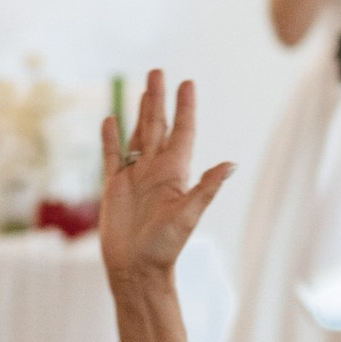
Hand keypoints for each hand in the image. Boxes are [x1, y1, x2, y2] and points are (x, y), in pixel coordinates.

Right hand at [100, 73, 232, 291]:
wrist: (136, 269)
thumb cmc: (165, 247)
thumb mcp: (188, 216)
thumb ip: (206, 188)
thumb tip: (231, 165)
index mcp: (175, 173)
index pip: (182, 132)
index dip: (184, 108)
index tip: (186, 83)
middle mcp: (156, 170)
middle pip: (158, 126)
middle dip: (158, 100)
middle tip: (158, 72)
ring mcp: (135, 177)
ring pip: (137, 136)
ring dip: (140, 112)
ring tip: (142, 90)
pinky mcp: (115, 187)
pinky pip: (112, 156)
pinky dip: (111, 138)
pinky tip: (110, 120)